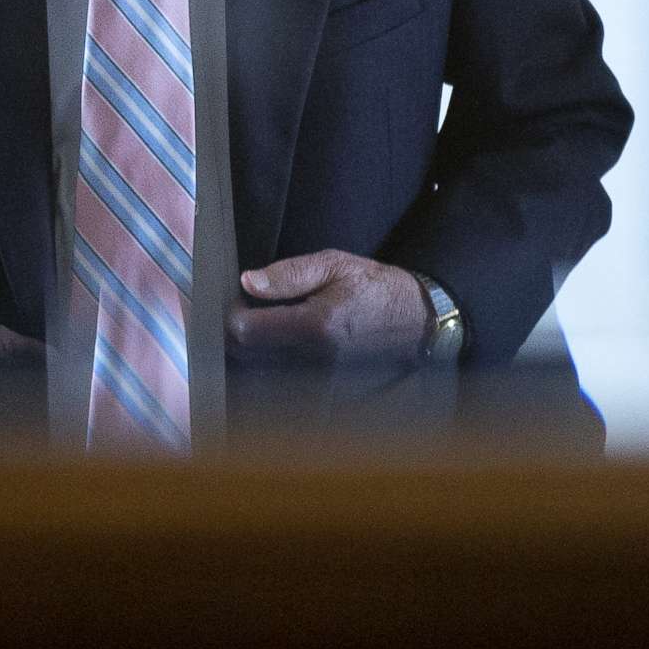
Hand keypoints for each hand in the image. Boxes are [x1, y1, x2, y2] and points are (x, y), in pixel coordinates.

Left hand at [229, 250, 428, 365]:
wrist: (414, 320)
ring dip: (253, 344)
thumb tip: (247, 282)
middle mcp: (312, 359)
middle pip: (246, 354)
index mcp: (315, 325)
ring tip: (268, 319)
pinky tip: (281, 337)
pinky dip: (270, 357)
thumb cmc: (373, 287)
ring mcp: (316, 377)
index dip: (234, 311)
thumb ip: (289, 274)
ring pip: (258, 367)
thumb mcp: (334, 265)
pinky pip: (278, 374)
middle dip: (239, 329)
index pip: (246, 331)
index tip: (242, 295)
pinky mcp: (320, 384)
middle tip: (252, 305)